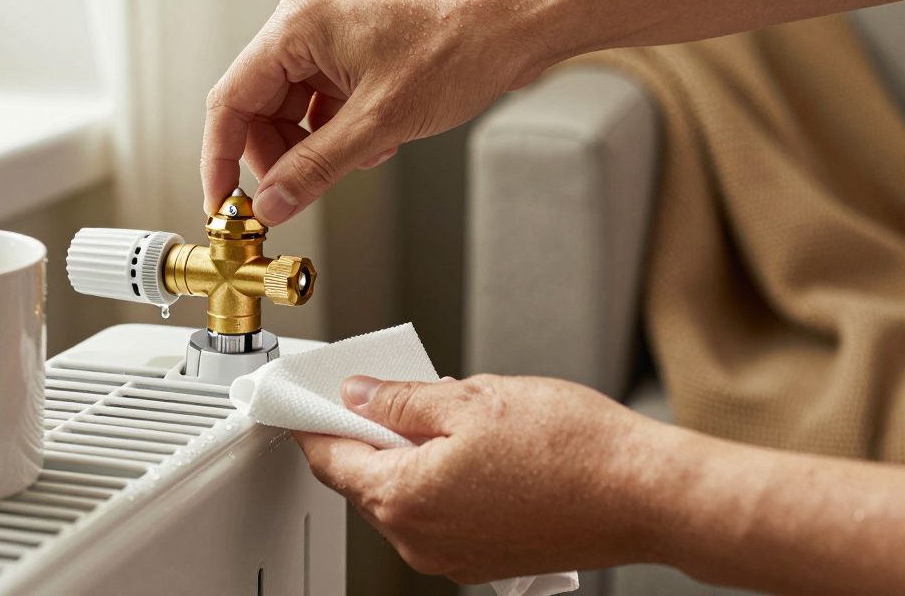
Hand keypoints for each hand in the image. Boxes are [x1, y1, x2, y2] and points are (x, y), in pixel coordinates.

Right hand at [200, 0, 561, 222]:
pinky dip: (339, 137)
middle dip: (278, 159)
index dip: (221, 159)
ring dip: (315, 150)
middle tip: (297, 195)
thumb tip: (271, 204)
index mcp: (295, 28)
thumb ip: (316, 167)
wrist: (516, 26)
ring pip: (290, 116)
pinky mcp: (350, 59)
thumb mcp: (380, 122)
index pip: (229, 101)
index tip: (222, 205)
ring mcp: (327, 44)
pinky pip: (321, 110)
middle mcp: (302, 30)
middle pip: (257, 112)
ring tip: (359, 159)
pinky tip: (376, 144)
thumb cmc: (457, 48)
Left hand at [294, 374, 664, 583]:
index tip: (304, 402)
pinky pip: (438, 515)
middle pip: (364, 482)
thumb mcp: (471, 399)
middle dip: (366, 436)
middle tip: (380, 391)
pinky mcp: (484, 559)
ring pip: (403, 498)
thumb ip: (401, 401)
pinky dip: (438, 481)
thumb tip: (359, 397)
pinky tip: (470, 448)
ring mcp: (453, 557)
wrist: (646, 494)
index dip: (314, 423)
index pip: (330, 460)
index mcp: (405, 499)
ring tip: (446, 415)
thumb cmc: (573, 450)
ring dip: (407, 458)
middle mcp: (420, 540)